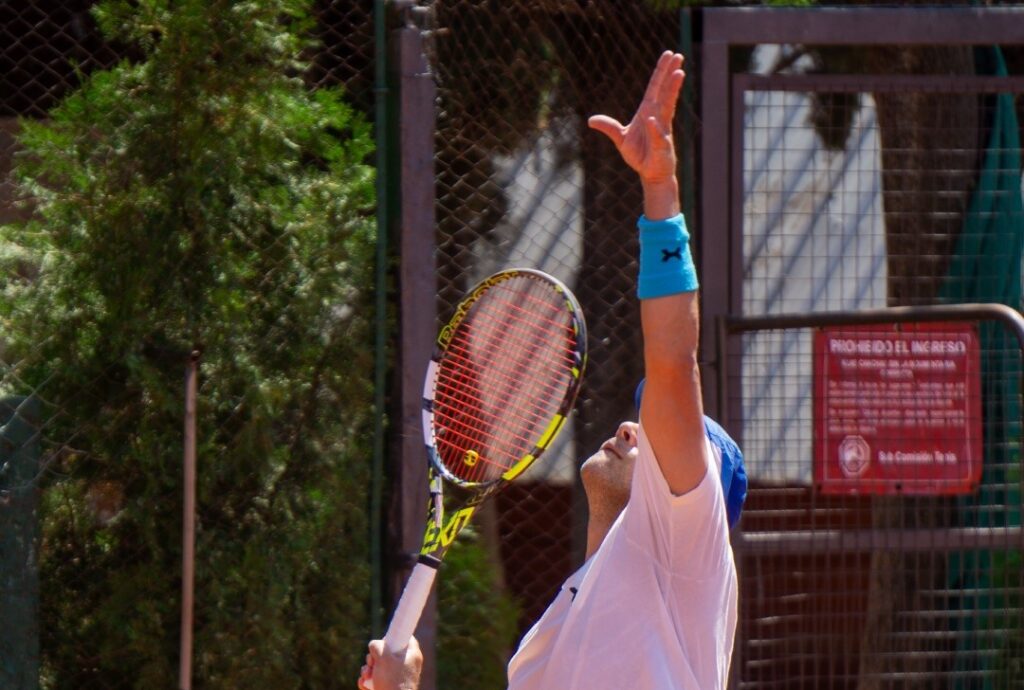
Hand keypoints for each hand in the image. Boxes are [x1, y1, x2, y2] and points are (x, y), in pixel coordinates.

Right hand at [357, 637, 422, 689]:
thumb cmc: (392, 681)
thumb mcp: (383, 658)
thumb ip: (377, 646)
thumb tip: (374, 646)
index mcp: (412, 655)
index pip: (405, 638)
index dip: (393, 637)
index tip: (384, 641)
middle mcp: (406, 665)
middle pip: (387, 652)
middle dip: (374, 657)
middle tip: (372, 662)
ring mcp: (397, 677)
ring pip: (378, 666)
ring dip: (368, 670)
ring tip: (367, 676)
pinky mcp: (388, 687)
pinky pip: (375, 678)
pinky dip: (368, 680)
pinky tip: (365, 684)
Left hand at [587, 50, 684, 186]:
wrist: (650, 173)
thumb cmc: (640, 154)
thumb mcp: (620, 138)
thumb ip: (609, 127)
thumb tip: (591, 120)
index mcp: (648, 111)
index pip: (655, 87)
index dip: (661, 71)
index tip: (669, 54)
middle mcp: (658, 116)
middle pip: (664, 91)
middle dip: (670, 74)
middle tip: (678, 55)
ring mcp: (662, 129)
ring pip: (667, 107)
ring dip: (672, 90)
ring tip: (679, 74)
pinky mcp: (662, 145)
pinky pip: (657, 135)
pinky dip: (654, 128)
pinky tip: (651, 119)